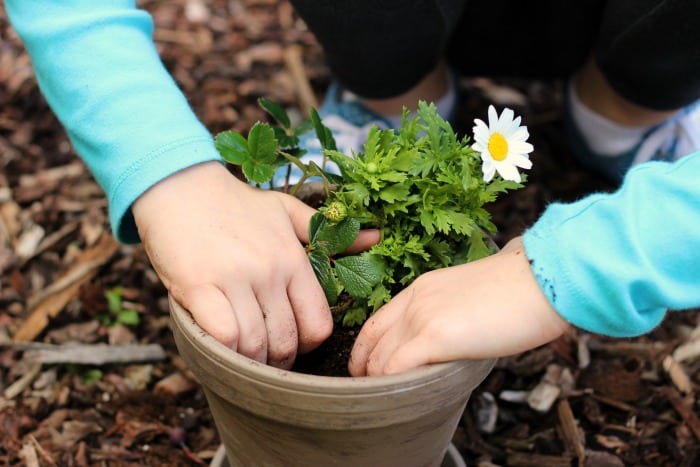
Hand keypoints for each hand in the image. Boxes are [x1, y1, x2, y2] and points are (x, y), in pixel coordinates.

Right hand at [133, 161, 378, 368]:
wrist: (179, 186)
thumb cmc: (235, 204)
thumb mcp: (286, 211)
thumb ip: (328, 232)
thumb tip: (376, 236)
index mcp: (294, 259)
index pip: (318, 324)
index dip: (308, 344)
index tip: (293, 343)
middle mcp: (270, 271)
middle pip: (287, 341)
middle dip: (278, 360)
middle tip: (265, 357)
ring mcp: (235, 279)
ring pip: (255, 344)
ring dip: (250, 360)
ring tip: (241, 355)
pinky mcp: (198, 286)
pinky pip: (223, 336)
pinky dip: (223, 351)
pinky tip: (219, 346)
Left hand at [348, 237, 568, 375]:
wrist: (540, 279)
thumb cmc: (520, 290)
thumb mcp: (471, 297)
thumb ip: (451, 315)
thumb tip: (451, 341)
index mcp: (422, 288)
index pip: (377, 321)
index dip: (366, 348)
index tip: (367, 367)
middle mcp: (415, 301)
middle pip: (371, 341)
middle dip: (365, 369)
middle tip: (371, 390)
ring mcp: (421, 317)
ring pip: (380, 358)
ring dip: (378, 382)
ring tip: (385, 399)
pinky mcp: (434, 337)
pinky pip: (396, 368)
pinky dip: (392, 385)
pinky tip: (399, 397)